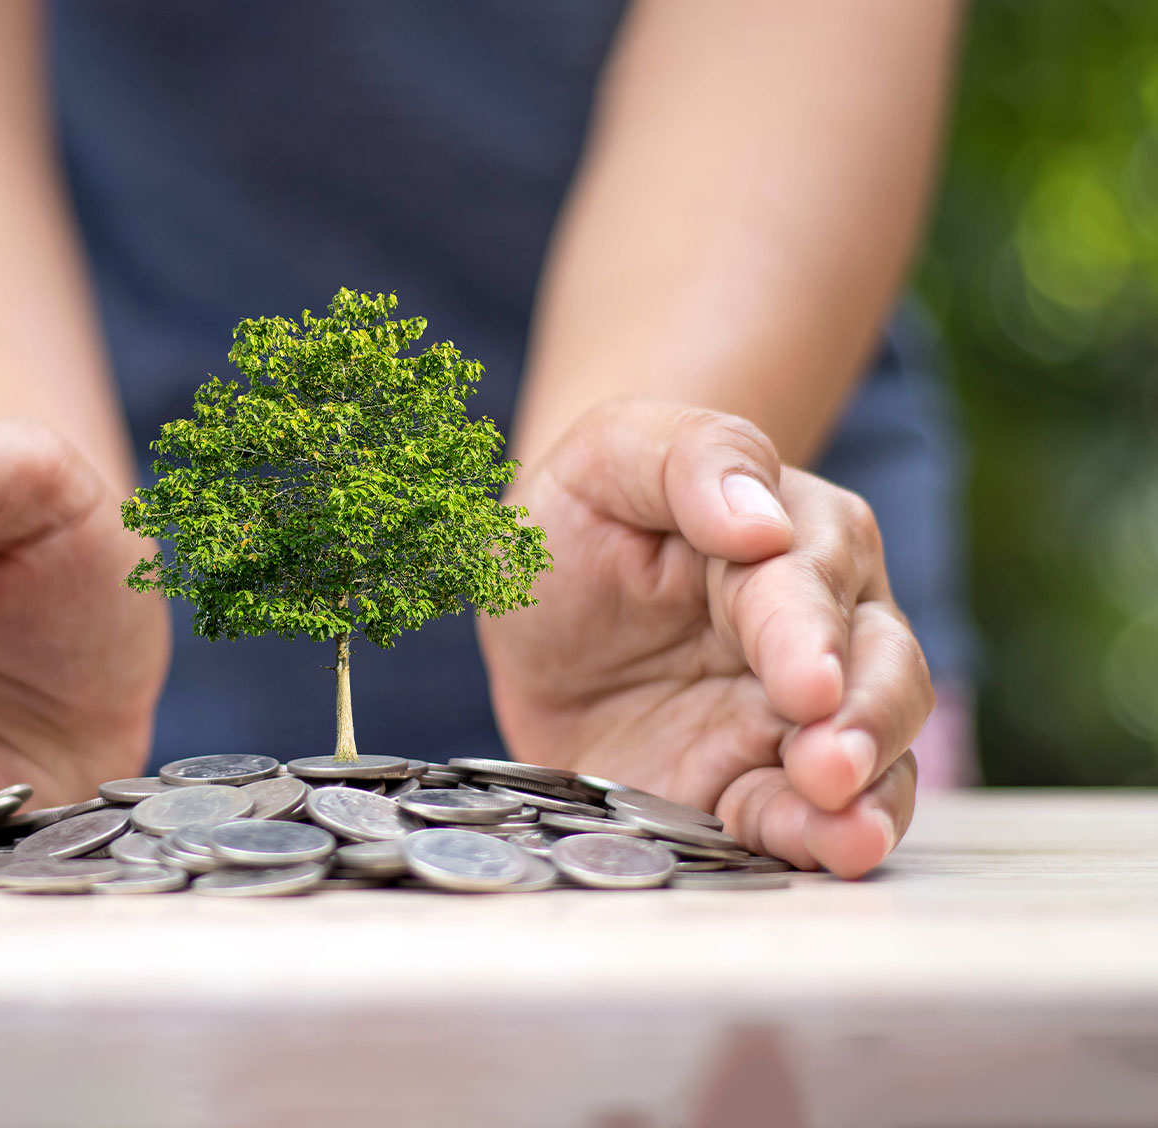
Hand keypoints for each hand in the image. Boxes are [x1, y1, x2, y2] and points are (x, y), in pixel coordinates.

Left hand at [477, 400, 931, 877]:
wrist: (538, 611)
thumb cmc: (585, 516)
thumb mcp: (610, 459)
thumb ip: (690, 460)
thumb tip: (761, 518)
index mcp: (789, 536)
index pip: (810, 582)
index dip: (808, 634)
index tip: (805, 683)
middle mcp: (819, 626)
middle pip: (877, 669)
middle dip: (864, 720)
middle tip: (830, 766)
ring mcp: (792, 717)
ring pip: (871, 754)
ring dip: (868, 796)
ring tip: (849, 834)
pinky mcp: (754, 785)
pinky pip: (802, 819)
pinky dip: (816, 840)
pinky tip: (825, 855)